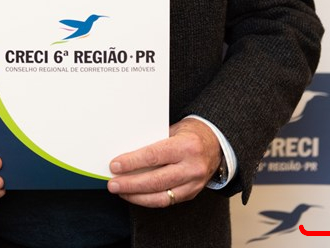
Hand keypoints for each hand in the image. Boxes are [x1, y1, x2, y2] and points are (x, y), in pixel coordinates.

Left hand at [107, 117, 221, 207]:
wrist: (216, 143)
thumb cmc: (191, 133)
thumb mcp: (173, 129)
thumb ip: (154, 140)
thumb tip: (127, 150)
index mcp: (186, 146)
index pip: (154, 156)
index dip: (132, 162)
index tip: (116, 165)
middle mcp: (191, 166)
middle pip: (155, 180)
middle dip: (130, 184)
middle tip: (113, 183)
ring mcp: (194, 183)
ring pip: (161, 196)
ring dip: (137, 196)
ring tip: (121, 192)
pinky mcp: (192, 193)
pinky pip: (167, 201)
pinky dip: (149, 200)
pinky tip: (136, 196)